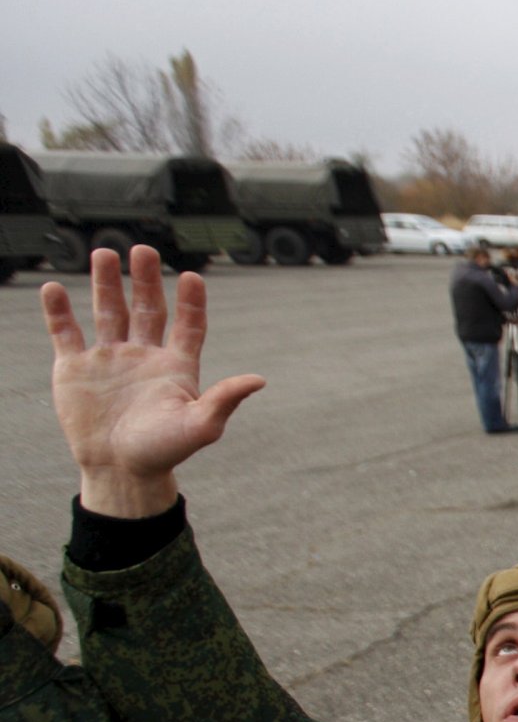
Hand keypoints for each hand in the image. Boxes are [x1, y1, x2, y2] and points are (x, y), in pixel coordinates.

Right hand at [46, 247, 263, 516]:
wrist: (119, 471)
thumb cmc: (163, 451)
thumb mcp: (199, 426)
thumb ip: (224, 400)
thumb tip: (259, 380)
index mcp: (176, 366)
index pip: (188, 325)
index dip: (191, 301)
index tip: (191, 277)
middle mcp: (144, 355)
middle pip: (147, 308)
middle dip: (145, 279)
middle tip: (143, 250)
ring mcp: (109, 358)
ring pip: (109, 311)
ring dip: (106, 283)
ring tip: (105, 252)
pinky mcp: (75, 367)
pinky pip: (65, 331)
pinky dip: (59, 310)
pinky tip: (55, 288)